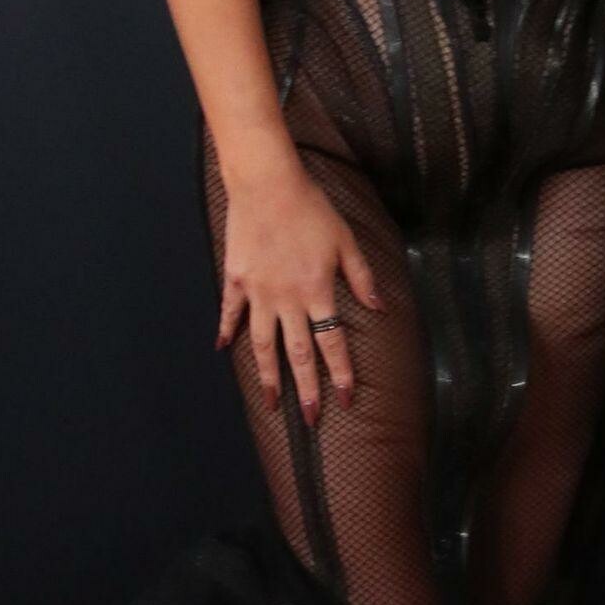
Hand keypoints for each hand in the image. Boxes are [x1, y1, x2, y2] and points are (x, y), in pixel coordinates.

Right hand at [215, 158, 384, 426]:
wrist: (267, 184)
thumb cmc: (311, 207)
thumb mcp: (345, 240)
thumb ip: (360, 277)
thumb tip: (379, 308)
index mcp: (317, 291)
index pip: (332, 343)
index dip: (340, 373)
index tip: (345, 399)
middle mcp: (286, 299)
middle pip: (297, 355)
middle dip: (306, 390)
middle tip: (310, 421)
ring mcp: (257, 292)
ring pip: (263, 345)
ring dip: (268, 377)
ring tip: (272, 402)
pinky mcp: (236, 279)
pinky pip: (230, 312)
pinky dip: (227, 331)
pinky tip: (225, 351)